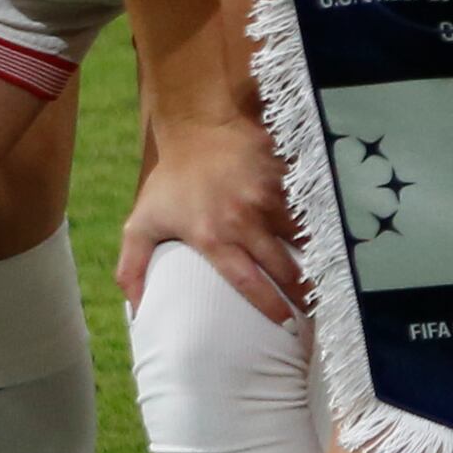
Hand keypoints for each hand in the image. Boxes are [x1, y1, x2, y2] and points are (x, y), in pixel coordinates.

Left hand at [121, 98, 305, 322]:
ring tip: (319, 278)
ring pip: (299, 238)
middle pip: (282, 266)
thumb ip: (133, 268)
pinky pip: (304, 210)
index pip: (247, 281)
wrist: (199, 128)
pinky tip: (320, 241)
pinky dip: (312, 227)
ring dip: (311, 259)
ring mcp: (267, 199)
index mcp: (211, 236)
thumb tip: (136, 309)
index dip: (269, 305)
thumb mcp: (141, 224)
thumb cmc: (170, 180)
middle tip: (311, 308)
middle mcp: (242, 221)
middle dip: (300, 290)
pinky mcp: (283, 181)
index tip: (285, 324)